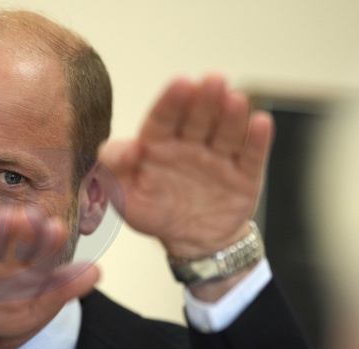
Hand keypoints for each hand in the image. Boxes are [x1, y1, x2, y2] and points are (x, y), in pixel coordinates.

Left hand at [99, 74, 272, 258]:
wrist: (190, 243)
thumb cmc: (153, 213)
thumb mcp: (123, 196)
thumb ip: (113, 167)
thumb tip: (130, 146)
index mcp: (158, 144)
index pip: (163, 118)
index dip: (171, 101)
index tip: (181, 83)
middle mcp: (190, 144)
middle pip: (197, 118)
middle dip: (205, 99)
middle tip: (213, 80)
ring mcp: (218, 158)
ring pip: (225, 132)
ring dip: (231, 116)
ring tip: (235, 99)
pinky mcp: (243, 175)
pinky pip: (251, 156)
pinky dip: (257, 140)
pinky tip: (260, 122)